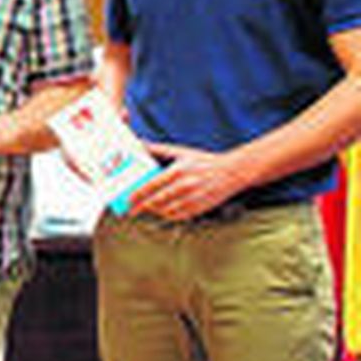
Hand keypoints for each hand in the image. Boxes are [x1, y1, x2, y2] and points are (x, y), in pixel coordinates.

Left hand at [125, 143, 248, 220]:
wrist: (232, 172)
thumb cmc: (204, 161)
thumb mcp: (182, 152)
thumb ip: (158, 149)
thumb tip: (140, 144)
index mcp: (178, 171)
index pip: (151, 186)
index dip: (136, 195)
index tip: (127, 200)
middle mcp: (184, 185)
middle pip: (156, 201)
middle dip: (140, 207)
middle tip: (130, 210)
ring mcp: (192, 198)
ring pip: (165, 210)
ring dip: (153, 211)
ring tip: (144, 210)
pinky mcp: (199, 208)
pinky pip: (178, 216)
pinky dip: (167, 215)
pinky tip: (161, 212)